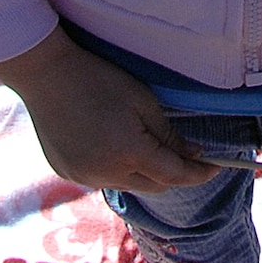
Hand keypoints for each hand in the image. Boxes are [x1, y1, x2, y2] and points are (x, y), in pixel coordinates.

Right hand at [0, 26, 217, 192]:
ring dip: (144, 172)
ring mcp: (84, 177)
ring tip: (144, 143)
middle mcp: (106, 174)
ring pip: (128, 185)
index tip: (216, 167)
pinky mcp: (67, 174)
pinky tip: (112, 144)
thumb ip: (168, 134)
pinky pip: (103, 179)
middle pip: (154, 187)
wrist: (45, 75)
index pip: (175, 176)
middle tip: (185, 152)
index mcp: (128, 153)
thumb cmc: (98, 79)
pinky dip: (117, 168)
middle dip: (173, 174)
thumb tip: (193, 155)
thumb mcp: (142, 101)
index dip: (199, 174)